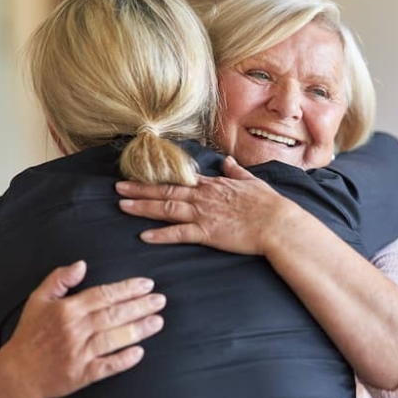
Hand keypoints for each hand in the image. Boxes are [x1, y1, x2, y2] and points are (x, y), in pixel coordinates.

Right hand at [0, 261, 164, 397]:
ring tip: (158, 321)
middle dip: (140, 306)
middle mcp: (73, 330)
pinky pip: (105, 367)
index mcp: (66, 310)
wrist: (18, 373)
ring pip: (113, 339)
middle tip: (161, 300)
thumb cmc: (31, 334)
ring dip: (138, 330)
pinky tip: (139, 353)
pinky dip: (122, 360)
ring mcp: (77, 353)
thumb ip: (58, 279)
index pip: (103, 295)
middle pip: (113, 315)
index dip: (126, 289)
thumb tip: (81, 264)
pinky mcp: (80, 375)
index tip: (147, 284)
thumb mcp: (38, 300)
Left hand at [116, 157, 300, 255]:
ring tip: (122, 206)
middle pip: (166, 191)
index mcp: (214, 185)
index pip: (181, 179)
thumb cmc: (270, 205)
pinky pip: (179, 234)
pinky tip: (144, 236)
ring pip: (167, 208)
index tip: (142, 175)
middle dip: (140, 189)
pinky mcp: (208, 233)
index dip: (159, 178)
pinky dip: (161, 235)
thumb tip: (228, 161)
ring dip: (143, 207)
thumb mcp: (253, 182)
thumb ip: (237, 172)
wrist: (278, 223)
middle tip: (118, 187)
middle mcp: (204, 197)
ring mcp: (204, 214)